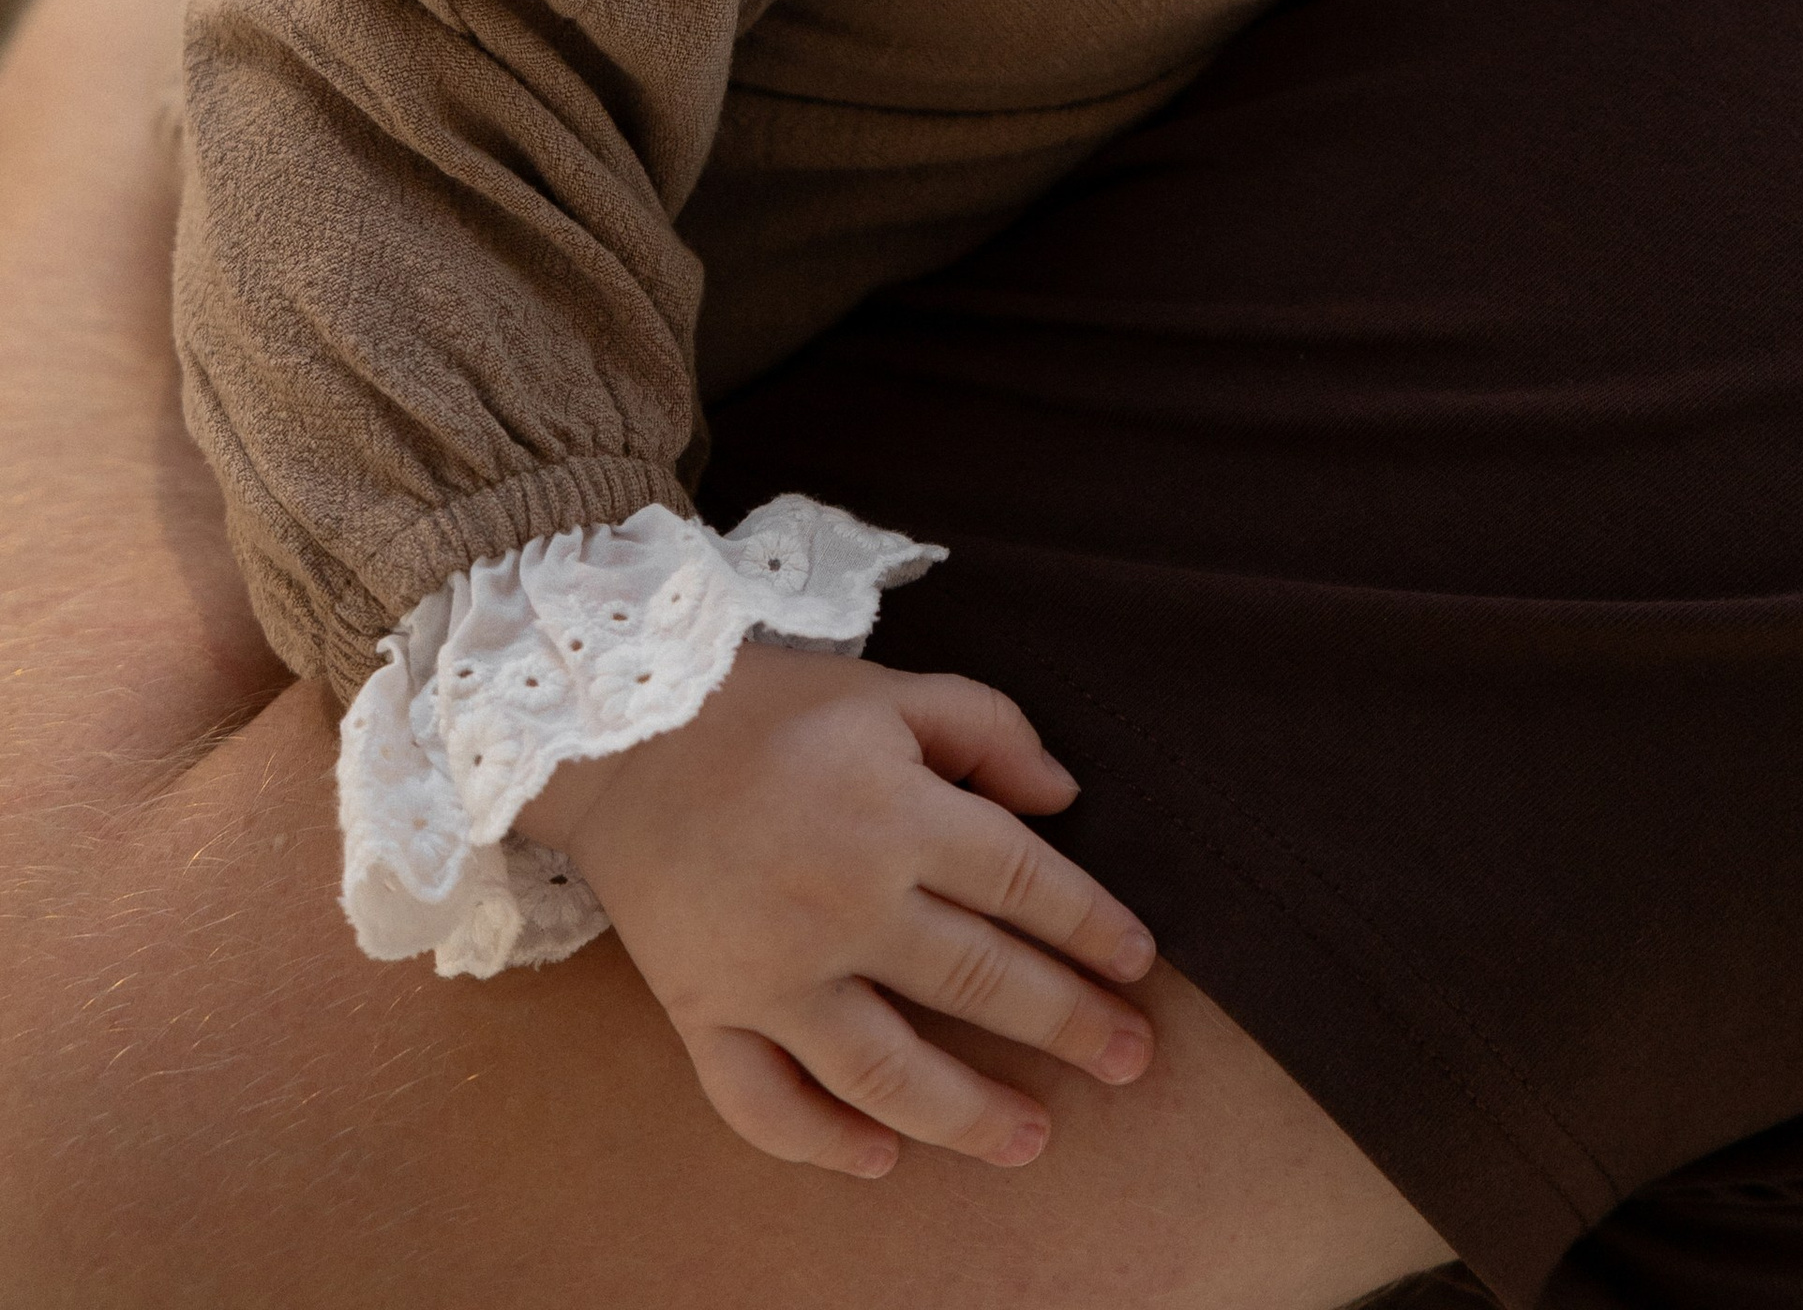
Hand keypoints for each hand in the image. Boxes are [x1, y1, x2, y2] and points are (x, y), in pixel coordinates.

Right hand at [522, 643, 1157, 1178]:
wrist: (617, 736)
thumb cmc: (768, 708)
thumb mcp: (889, 691)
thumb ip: (986, 730)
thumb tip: (1064, 798)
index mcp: (895, 813)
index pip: (1021, 883)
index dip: (1090, 925)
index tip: (1139, 963)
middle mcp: (842, 902)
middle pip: (977, 979)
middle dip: (1066, 1025)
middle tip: (1131, 1060)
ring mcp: (771, 971)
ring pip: (886, 1067)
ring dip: (967, 1112)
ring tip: (1032, 1139)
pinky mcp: (706, 1012)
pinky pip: (765, 1102)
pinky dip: (821, 1142)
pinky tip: (881, 1157)